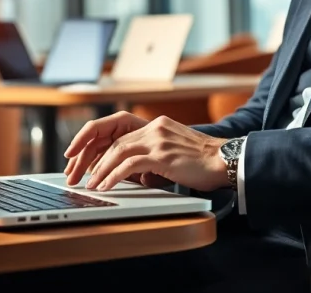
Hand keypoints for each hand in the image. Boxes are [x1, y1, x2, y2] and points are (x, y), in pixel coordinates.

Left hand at [64, 113, 227, 192]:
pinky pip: (129, 165)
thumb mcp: (176, 153)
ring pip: (118, 151)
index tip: (89, 164)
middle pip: (115, 142)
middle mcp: (155, 128)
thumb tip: (140, 174)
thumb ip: (156, 157)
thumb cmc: (205, 163)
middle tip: (83, 176)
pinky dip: (113, 175)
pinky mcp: (162, 154)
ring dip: (100, 170)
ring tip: (90, 185)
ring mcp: (158, 140)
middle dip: (95, 161)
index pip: (122, 137)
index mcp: (158, 125)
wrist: (227, 160)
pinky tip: (106, 186)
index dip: (103, 151)